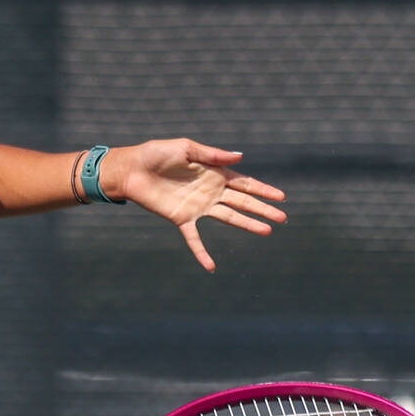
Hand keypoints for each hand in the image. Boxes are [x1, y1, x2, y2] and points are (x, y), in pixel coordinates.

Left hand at [111, 139, 286, 271]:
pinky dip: (202, 253)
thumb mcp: (186, 148)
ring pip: (228, 218)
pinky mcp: (182, 219)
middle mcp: (210, 192)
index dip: (262, 189)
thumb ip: (212, 155)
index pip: (244, 183)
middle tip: (282, 218)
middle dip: (262, 208)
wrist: (132, 169)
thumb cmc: (157, 154)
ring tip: (266, 232)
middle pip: (242, 202)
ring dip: (247, 224)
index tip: (281, 197)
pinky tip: (211, 267)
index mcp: (214, 174)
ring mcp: (198, 207)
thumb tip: (240, 157)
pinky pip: (194, 239)